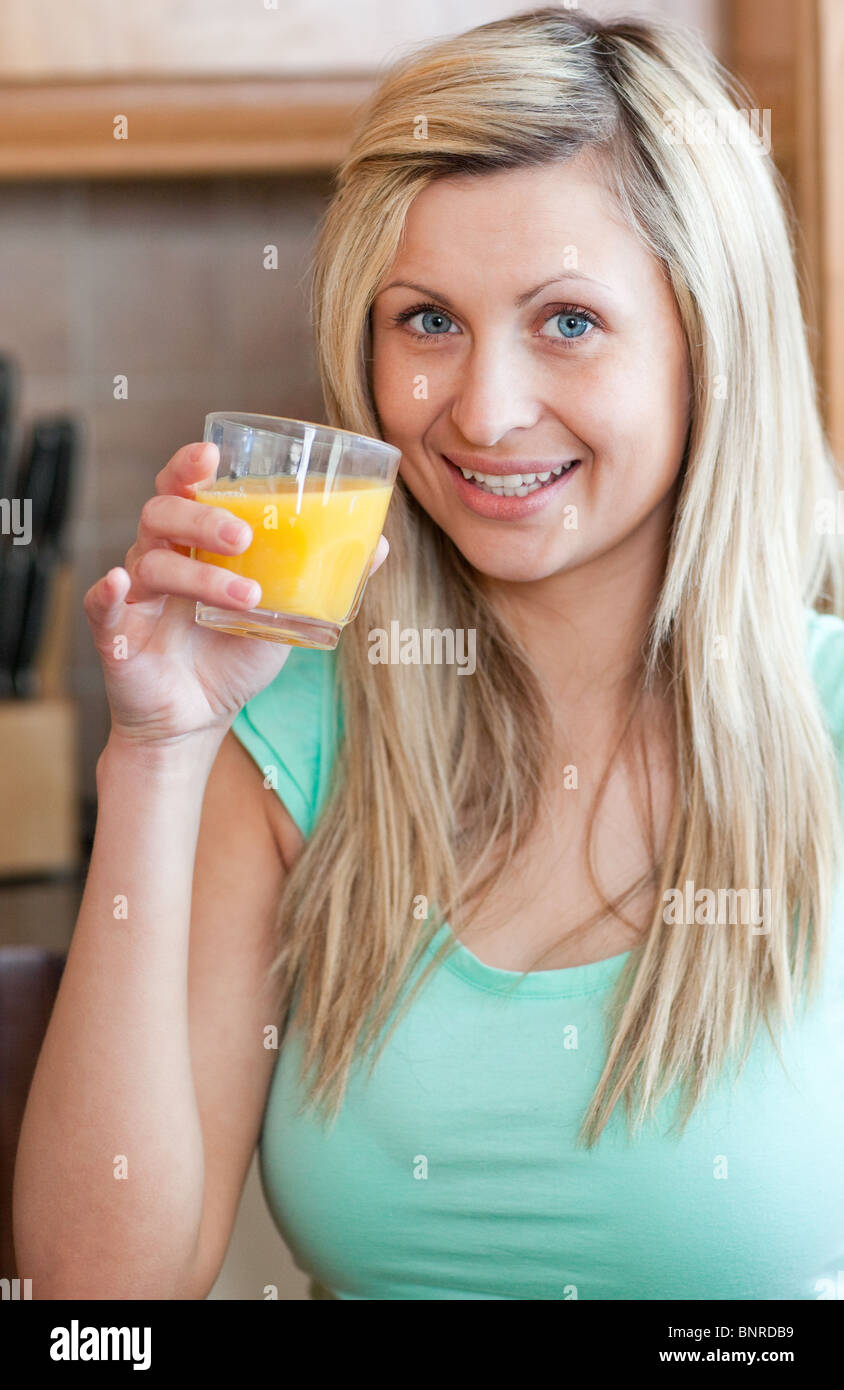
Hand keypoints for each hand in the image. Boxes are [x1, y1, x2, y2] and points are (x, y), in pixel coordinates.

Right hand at [83, 440, 388, 747]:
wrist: (198, 719)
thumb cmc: (234, 655)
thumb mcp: (286, 613)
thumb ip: (323, 578)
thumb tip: (378, 543)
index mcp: (194, 543)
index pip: (182, 488)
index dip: (189, 465)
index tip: (212, 454)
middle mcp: (159, 557)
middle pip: (164, 512)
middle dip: (203, 516)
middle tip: (244, 536)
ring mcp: (137, 595)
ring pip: (151, 561)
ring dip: (198, 574)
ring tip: (247, 597)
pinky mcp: (116, 634)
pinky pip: (102, 605)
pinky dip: (107, 592)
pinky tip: (121, 584)